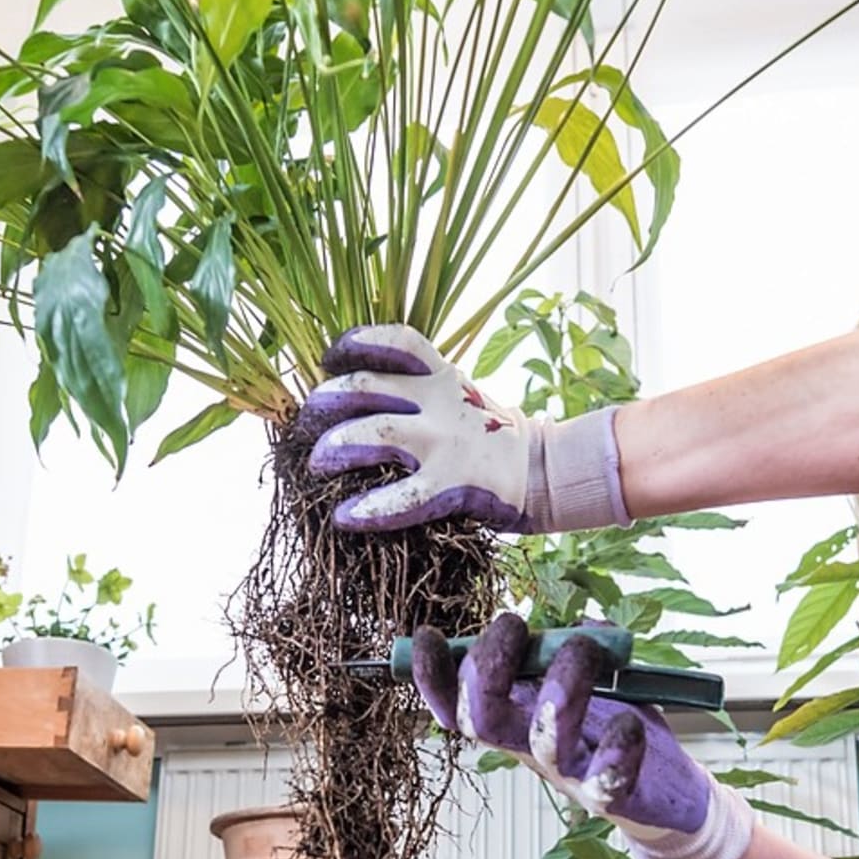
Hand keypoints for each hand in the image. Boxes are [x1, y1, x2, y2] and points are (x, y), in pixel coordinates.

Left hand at [300, 325, 628, 534]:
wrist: (551, 472)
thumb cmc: (495, 439)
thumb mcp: (462, 398)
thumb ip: (422, 393)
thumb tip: (361, 399)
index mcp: (442, 375)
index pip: (395, 341)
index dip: (357, 343)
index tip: (329, 357)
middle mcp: (440, 399)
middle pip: (367, 386)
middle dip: (326, 402)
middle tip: (306, 423)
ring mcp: (445, 440)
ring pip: (376, 431)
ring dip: (336, 446)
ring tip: (316, 464)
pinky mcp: (453, 482)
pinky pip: (402, 496)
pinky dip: (369, 508)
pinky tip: (346, 517)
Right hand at [413, 614, 754, 858]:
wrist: (668, 794)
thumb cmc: (616, 727)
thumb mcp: (588, 679)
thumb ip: (571, 648)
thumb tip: (574, 620)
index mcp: (515, 717)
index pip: (455, 703)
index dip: (431, 677)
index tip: (428, 636)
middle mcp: (530, 746)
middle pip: (479, 721)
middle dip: (487, 667)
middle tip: (513, 625)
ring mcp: (569, 773)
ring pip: (541, 741)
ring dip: (560, 687)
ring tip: (584, 648)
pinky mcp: (611, 794)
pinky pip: (605, 778)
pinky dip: (617, 746)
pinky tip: (629, 722)